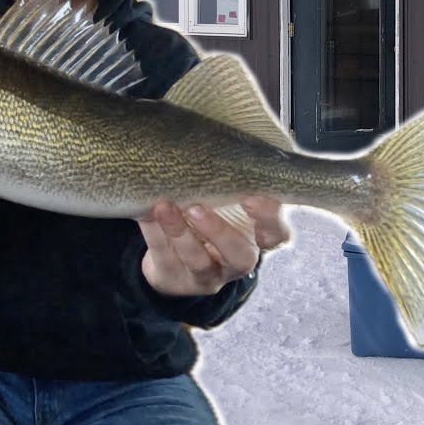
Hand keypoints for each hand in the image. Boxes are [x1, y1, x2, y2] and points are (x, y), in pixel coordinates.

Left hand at [138, 196, 289, 297]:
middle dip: (218, 232)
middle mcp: (237, 261)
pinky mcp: (177, 280)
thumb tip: (213, 144)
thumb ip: (228, 183)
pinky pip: (165, 259)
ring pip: (198, 261)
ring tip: (163, 207)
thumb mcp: (225, 200)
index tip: (252, 197)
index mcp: (257, 237)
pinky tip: (146, 214)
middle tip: (196, 208)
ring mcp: (208, 276)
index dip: (268, 219)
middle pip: (240, 256)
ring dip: (179, 232)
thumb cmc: (210, 215)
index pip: (276, 233)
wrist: (176, 258)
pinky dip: (155, 234)